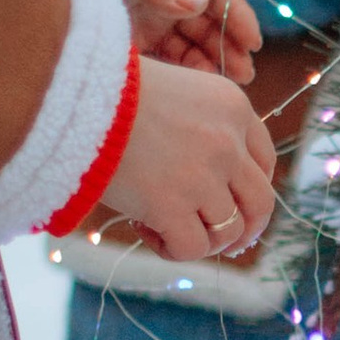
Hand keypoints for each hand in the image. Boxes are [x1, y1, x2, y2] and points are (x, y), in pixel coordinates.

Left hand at [48, 0, 256, 83]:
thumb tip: (198, 5)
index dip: (237, 15)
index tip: (253, 41)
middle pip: (210, 22)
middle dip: (229, 48)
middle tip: (244, 76)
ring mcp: (157, 16)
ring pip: (194, 44)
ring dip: (212, 65)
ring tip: (225, 89)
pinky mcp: (140, 38)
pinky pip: (170, 58)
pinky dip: (185, 74)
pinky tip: (196, 90)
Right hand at [99, 59, 275, 261]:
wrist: (74, 96)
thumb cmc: (111, 90)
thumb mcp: (175, 90)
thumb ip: (201, 125)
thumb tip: (212, 177)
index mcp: (233, 107)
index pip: (264, 160)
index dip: (250, 189)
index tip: (234, 203)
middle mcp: (228, 143)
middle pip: (260, 203)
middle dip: (247, 228)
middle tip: (224, 241)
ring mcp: (203, 177)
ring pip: (229, 232)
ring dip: (202, 239)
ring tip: (163, 226)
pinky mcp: (172, 206)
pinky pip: (192, 248)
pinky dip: (173, 249)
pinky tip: (145, 230)